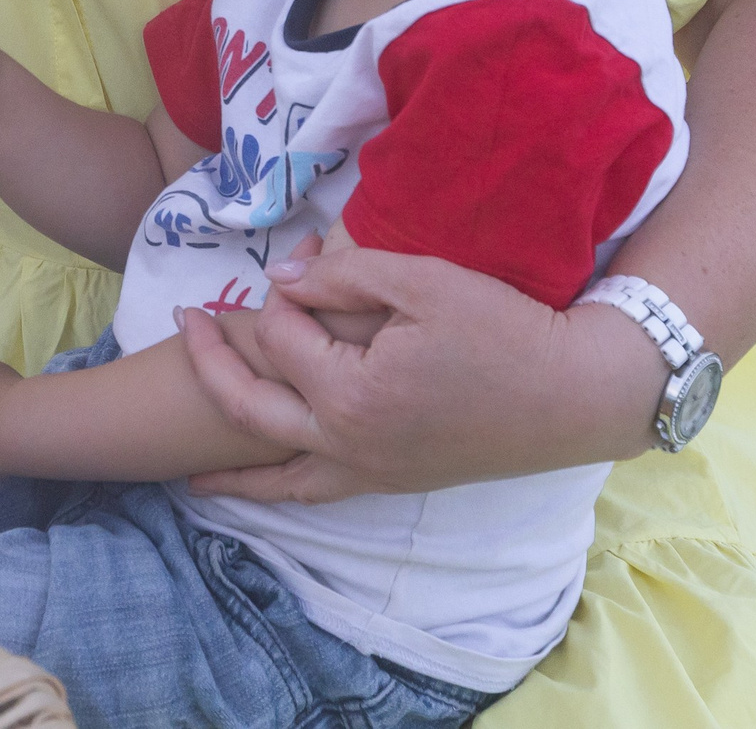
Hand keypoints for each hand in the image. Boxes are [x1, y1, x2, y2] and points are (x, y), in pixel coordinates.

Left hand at [173, 245, 667, 503]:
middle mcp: (349, 443)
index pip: (282, 334)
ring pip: (274, 473)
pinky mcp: (392, 483)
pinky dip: (274, 494)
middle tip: (182, 321)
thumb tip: (277, 279)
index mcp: (351, 393)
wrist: (573, 394)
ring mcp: (369, 472)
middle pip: (249, 406)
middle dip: (210, 361)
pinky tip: (256, 491)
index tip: (306, 261)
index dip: (285, 292)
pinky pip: (315, 494)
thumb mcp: (423, 280)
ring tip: (183, 465)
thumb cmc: (503, 329)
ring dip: (226, 464)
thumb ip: (342, 275)